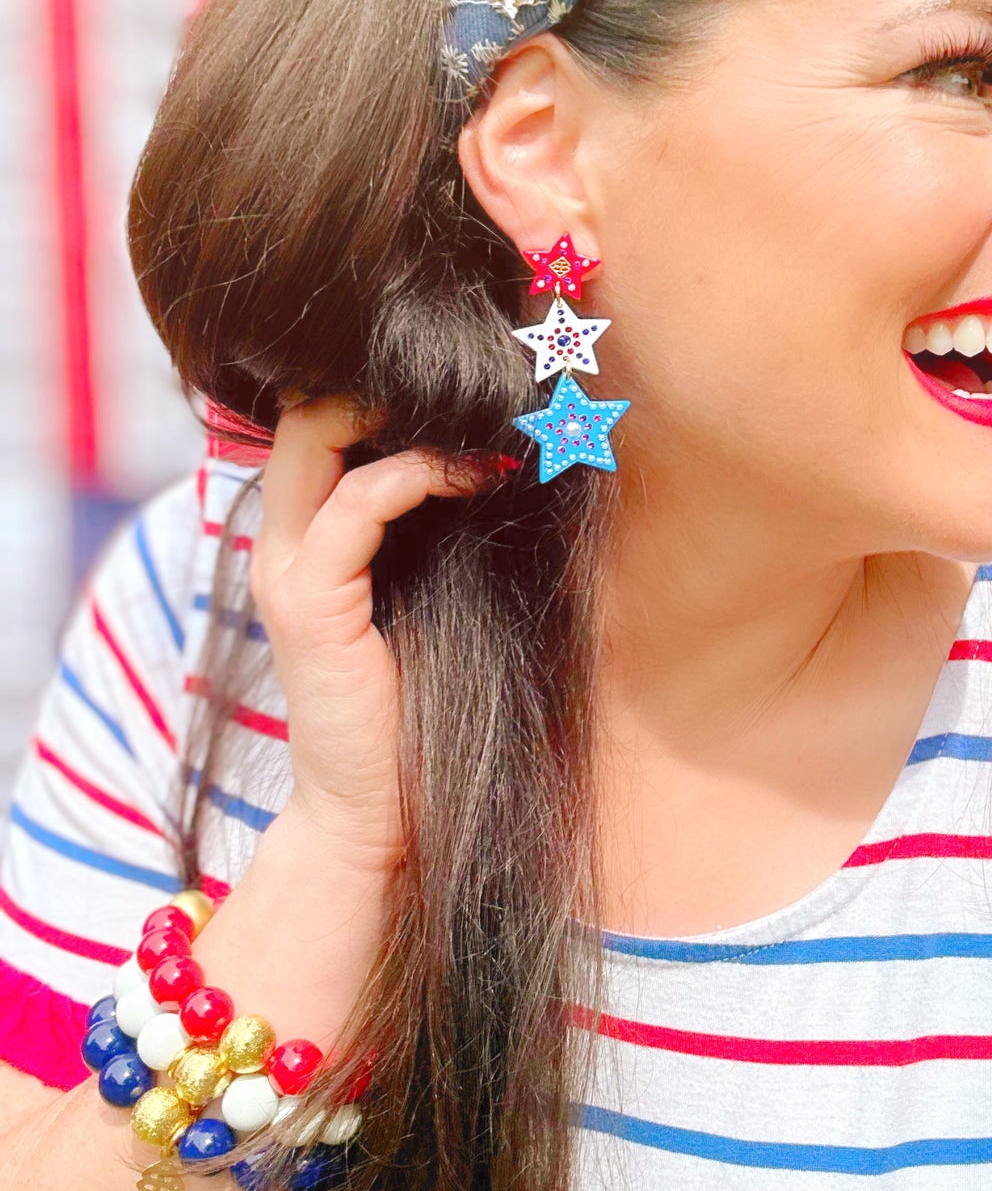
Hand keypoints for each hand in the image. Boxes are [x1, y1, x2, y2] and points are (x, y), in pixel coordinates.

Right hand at [250, 399, 501, 868]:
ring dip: (408, 417)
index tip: (469, 384)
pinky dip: (415, 474)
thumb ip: (438, 523)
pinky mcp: (310, 603)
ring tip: (487, 424)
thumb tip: (508, 448)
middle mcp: (283, 544)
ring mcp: (287, 572)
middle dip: (380, 382)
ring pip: (317, 439)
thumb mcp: (436, 587)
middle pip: (304, 414)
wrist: (380, 809)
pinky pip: (354, 505)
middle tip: (469, 381)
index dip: (378, 388)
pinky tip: (474, 474)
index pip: (317, 424)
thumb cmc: (421, 701)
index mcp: (307, 538)